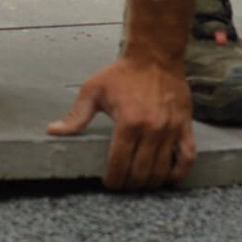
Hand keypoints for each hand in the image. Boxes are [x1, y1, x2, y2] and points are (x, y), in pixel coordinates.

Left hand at [48, 56, 195, 190]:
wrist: (154, 56)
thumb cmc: (121, 73)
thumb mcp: (92, 90)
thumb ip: (76, 115)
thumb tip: (53, 131)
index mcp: (128, 122)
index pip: (119, 164)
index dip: (112, 179)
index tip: (108, 183)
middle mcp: (151, 130)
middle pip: (140, 172)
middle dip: (129, 185)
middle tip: (122, 185)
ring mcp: (170, 130)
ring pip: (162, 170)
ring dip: (149, 183)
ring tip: (139, 183)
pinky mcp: (185, 127)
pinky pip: (187, 158)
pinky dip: (178, 172)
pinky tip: (168, 177)